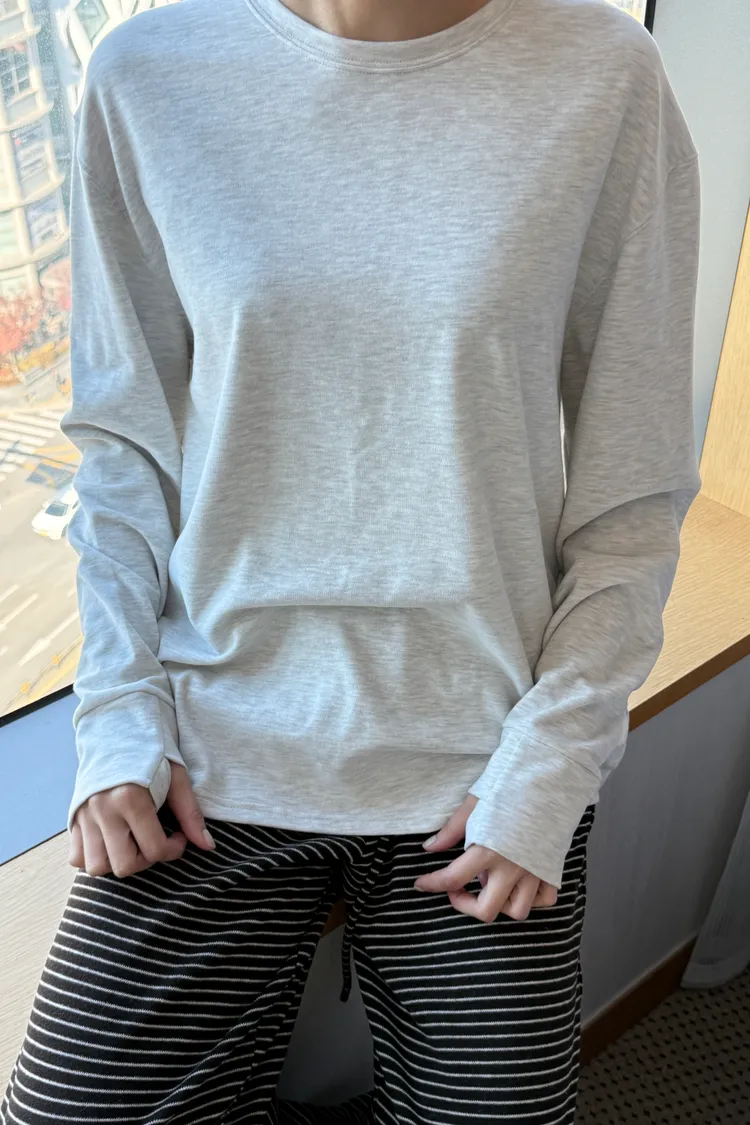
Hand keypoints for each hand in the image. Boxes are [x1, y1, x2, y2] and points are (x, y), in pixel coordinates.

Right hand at [69, 762, 215, 878]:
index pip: (154, 849)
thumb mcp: (177, 778)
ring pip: (96, 867)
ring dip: (118, 863)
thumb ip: (191, 814)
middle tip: (156, 841)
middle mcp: (103, 810)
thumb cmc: (151, 752)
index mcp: (130, 798)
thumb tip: (208, 846)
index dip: (173, 849)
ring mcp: (84, 815)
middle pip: (124, 866)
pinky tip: (113, 843)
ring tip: (133, 844)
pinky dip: (94, 858)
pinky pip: (76, 857)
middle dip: (146, 860)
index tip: (178, 837)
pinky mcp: (73, 817)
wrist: (117, 729)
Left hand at [414, 794, 557, 922]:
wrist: (547, 773)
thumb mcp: (473, 805)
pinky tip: (519, 883)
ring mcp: (535, 870)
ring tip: (491, 882)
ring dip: (500, 903)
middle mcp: (512, 867)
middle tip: (457, 889)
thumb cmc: (509, 785)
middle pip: (486, 911)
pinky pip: (545, 899)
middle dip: (466, 905)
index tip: (422, 884)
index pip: (452, 879)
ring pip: (518, 911)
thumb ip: (451, 831)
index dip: (432, 884)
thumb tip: (429, 848)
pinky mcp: (552, 866)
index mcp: (488, 850)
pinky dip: (531, 898)